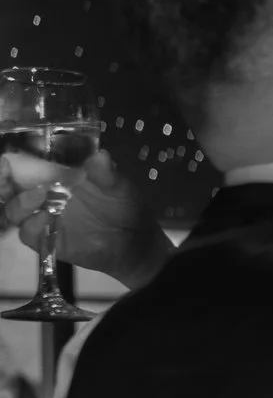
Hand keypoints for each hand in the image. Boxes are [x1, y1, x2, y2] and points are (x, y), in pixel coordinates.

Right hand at [3, 148, 173, 287]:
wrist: (135, 241)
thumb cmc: (124, 206)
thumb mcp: (119, 187)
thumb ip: (106, 174)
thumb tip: (101, 156)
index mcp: (55, 175)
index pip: (21, 164)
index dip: (8, 163)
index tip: (7, 161)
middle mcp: (43, 194)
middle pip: (8, 187)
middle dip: (3, 181)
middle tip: (8, 179)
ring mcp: (43, 217)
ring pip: (14, 210)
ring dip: (21, 203)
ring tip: (40, 197)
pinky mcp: (47, 239)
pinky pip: (28, 234)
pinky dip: (32, 226)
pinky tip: (45, 220)